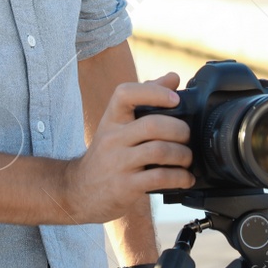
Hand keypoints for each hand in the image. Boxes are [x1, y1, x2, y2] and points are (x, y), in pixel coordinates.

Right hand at [61, 73, 193, 223]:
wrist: (80, 190)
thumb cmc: (107, 154)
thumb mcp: (118, 125)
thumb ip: (145, 99)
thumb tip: (173, 77)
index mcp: (112, 119)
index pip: (125, 94)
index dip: (154, 92)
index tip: (175, 99)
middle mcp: (112, 139)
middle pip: (152, 125)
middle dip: (180, 130)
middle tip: (188, 137)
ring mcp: (118, 163)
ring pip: (159, 151)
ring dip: (182, 155)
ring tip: (187, 159)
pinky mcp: (125, 187)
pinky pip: (159, 178)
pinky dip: (179, 178)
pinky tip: (185, 178)